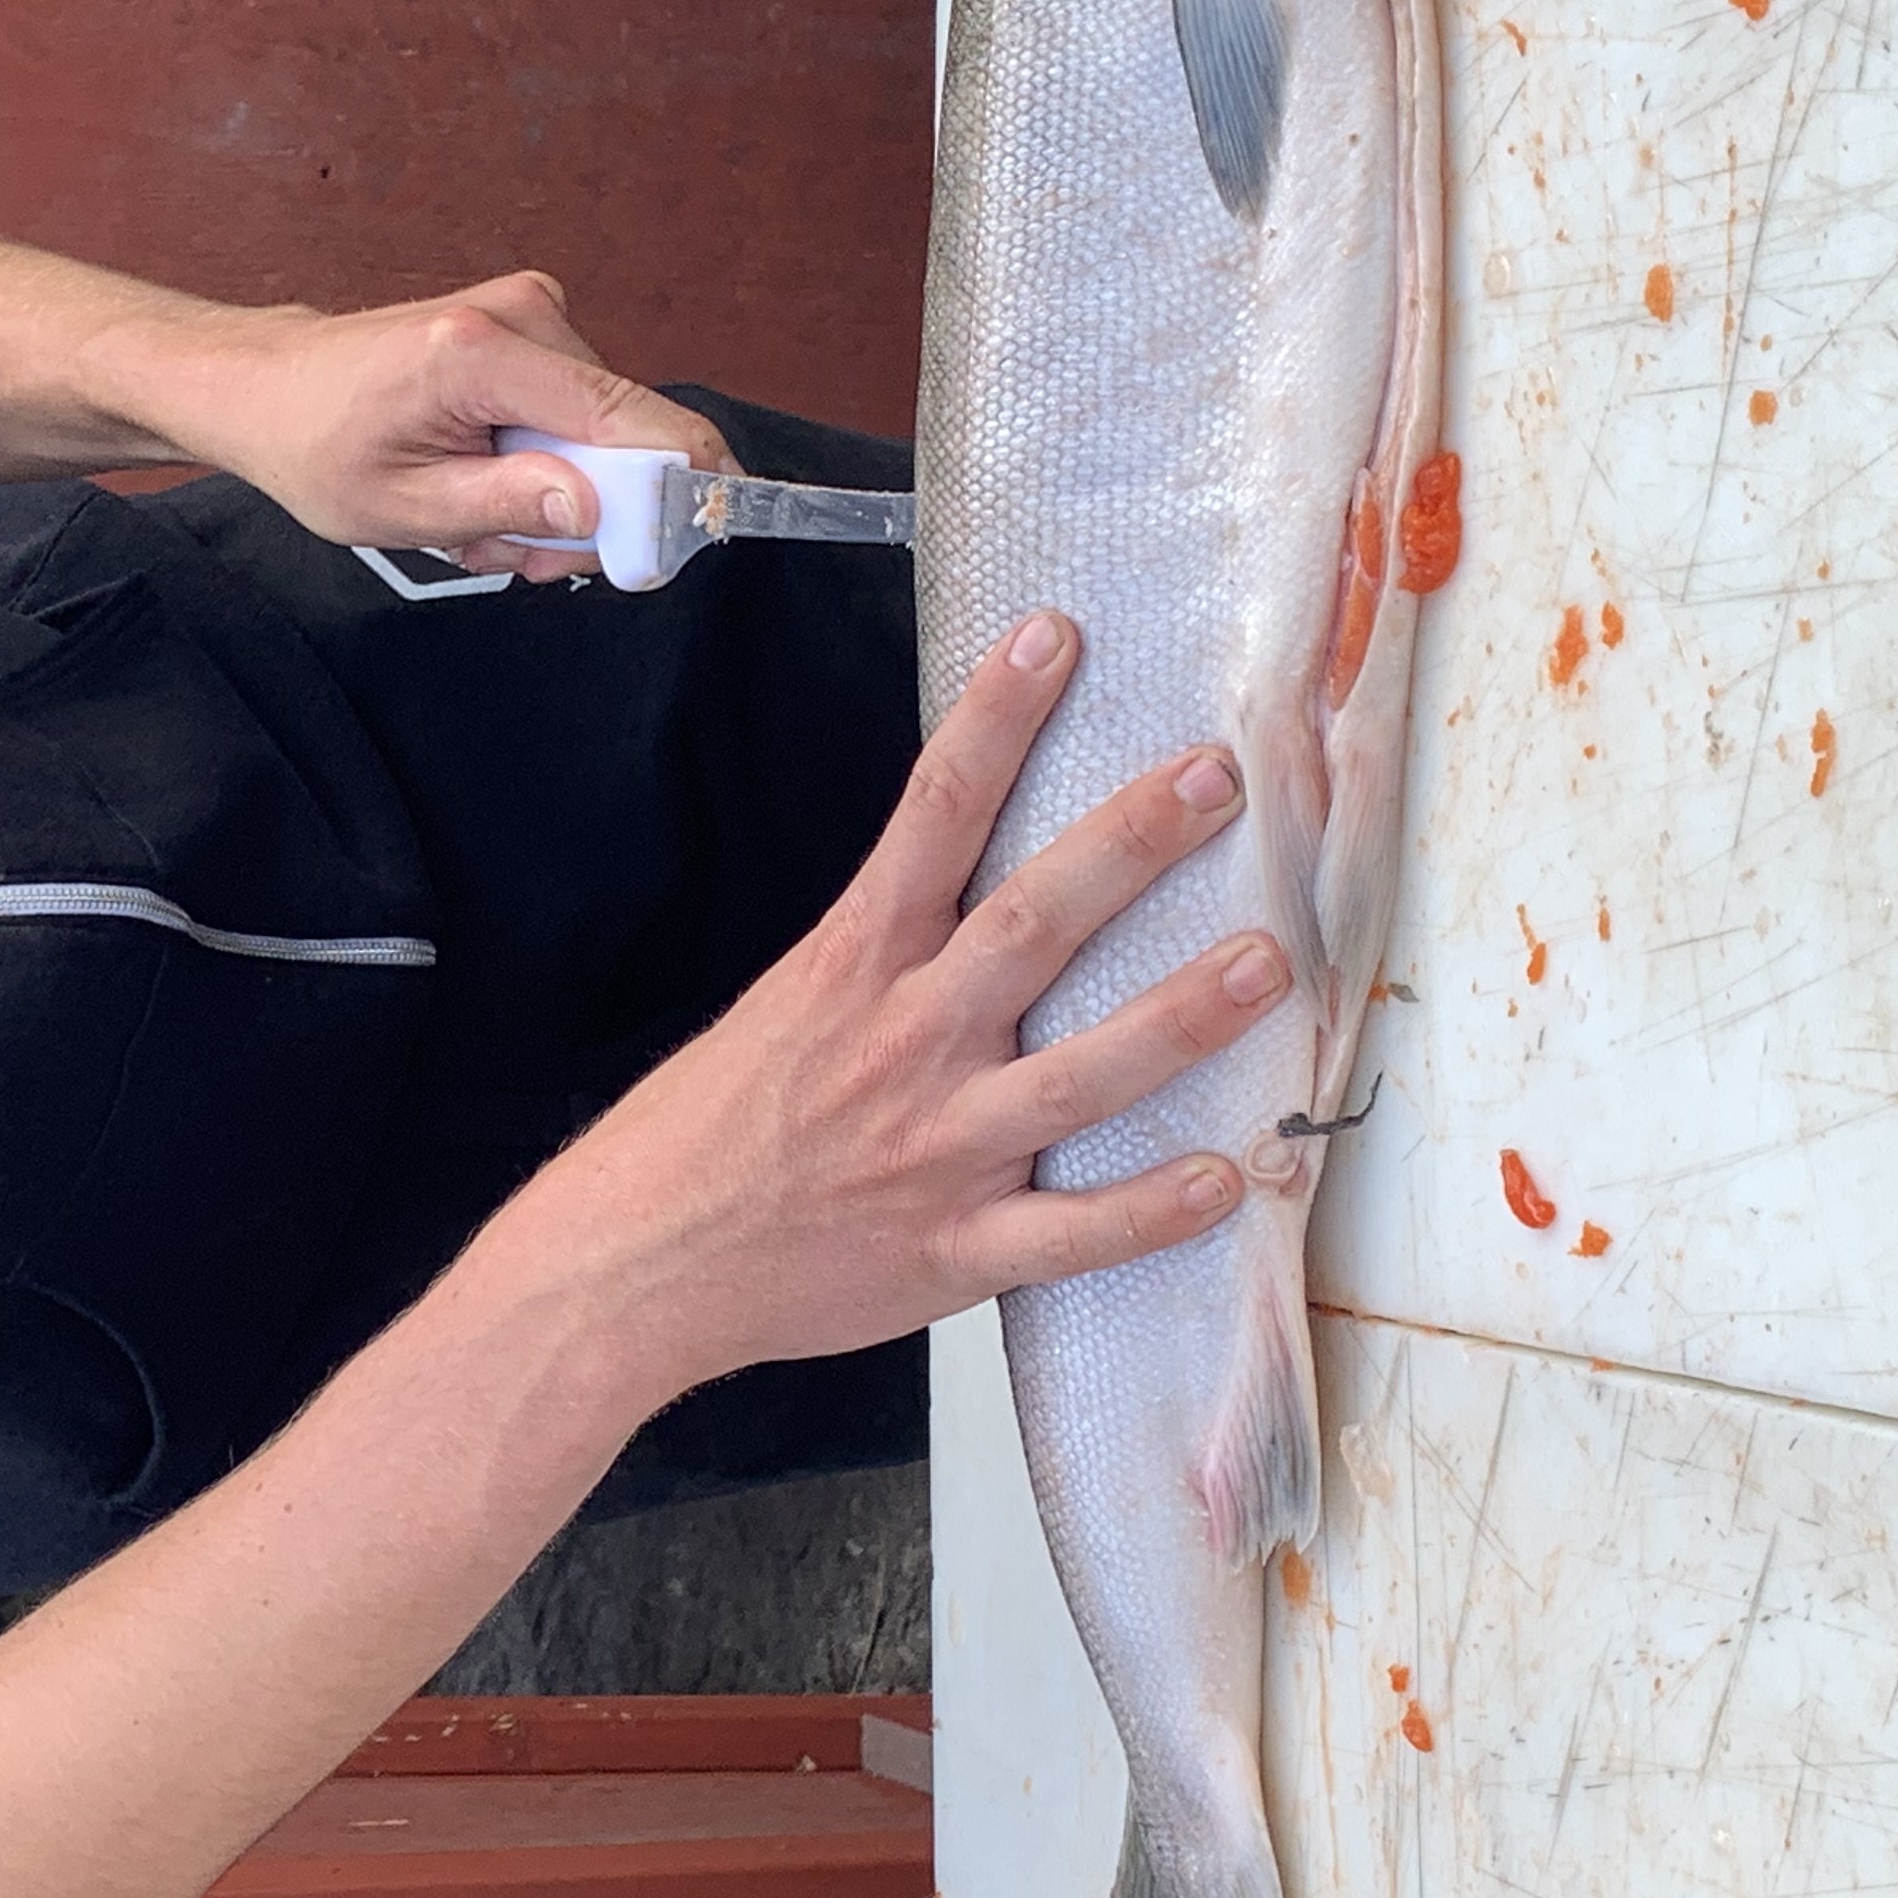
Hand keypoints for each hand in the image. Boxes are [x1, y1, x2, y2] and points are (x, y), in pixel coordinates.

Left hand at [167, 270, 736, 579]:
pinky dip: (545, 461)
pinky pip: (577, 413)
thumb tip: (598, 506)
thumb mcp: (402, 508)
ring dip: (557, 492)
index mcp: (478, 353)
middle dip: (586, 510)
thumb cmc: (317, 443)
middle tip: (515, 554)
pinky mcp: (534, 324)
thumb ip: (507, 506)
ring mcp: (530, 309)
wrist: (271, 387)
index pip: (621, 412)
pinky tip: (488, 477)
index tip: (697, 534)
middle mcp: (518, 312)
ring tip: (478, 513)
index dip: (676, 478)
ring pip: (601, 432)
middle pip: (620, 432)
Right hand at [481, 609, 1285, 1389]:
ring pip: (1077, 1076)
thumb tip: (964, 891)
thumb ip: (880, 960)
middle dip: (1128, 844)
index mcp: (852, 968)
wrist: (634, 1261)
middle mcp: (905, 1041)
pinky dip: (1147, 1211)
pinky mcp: (955, 1247)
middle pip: (1031, 924)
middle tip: (1213, 776)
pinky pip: (1070, 1232)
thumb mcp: (780, 1009)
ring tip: (1263, 962)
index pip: (932, 815)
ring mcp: (937, 1148)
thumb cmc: (701, 1136)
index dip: (996, 720)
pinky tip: (1227, 1176)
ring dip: (1175, 1018)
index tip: (1055, 636)